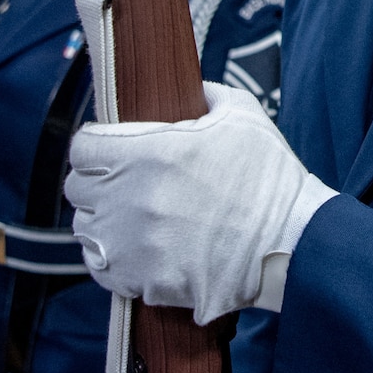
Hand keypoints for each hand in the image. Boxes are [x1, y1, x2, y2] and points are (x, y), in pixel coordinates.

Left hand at [65, 81, 334, 324]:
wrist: (293, 244)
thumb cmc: (270, 179)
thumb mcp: (243, 114)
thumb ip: (205, 94)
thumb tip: (187, 91)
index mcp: (151, 152)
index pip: (82, 147)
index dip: (94, 146)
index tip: (108, 151)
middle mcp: (134, 198)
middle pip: (78, 189)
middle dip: (97, 182)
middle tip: (123, 185)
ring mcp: (136, 244)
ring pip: (87, 230)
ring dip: (103, 222)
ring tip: (131, 220)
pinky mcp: (144, 281)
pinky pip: (103, 269)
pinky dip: (114, 261)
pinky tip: (138, 251)